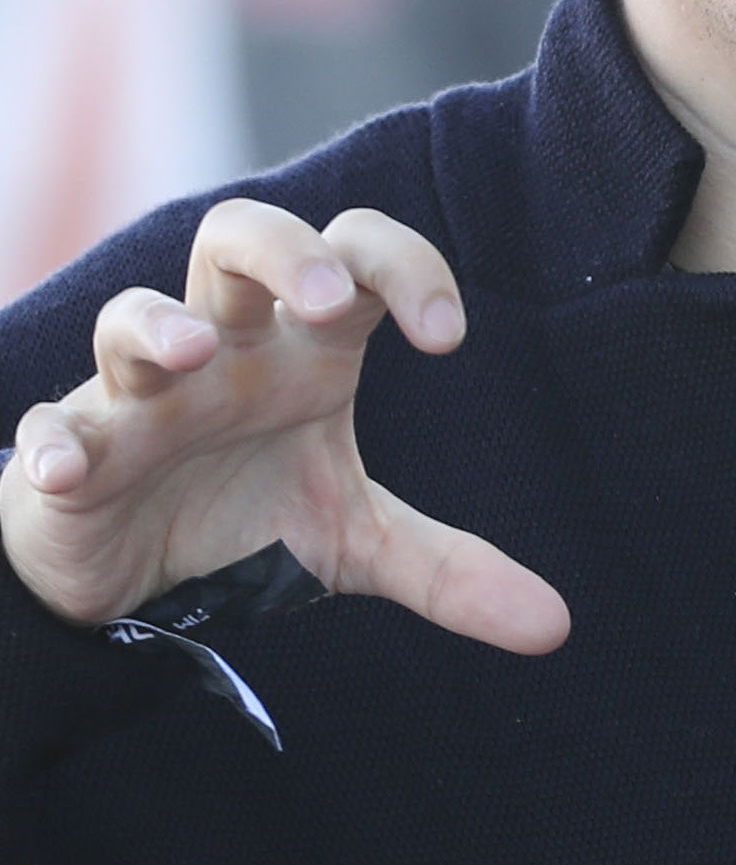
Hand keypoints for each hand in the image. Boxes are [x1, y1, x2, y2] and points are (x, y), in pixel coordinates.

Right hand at [0, 200, 569, 652]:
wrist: (135, 578)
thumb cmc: (246, 522)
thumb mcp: (356, 544)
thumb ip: (450, 571)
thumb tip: (556, 626)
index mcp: (302, 352)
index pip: (355, 260)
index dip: (405, 270)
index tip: (448, 337)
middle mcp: (224, 352)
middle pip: (237, 237)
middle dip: (281, 251)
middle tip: (327, 300)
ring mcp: (140, 396)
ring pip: (133, 318)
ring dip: (157, 326)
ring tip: (195, 352)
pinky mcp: (73, 452)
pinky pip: (51, 430)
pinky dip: (53, 446)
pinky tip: (67, 470)